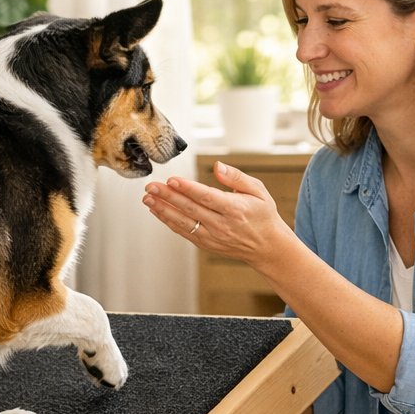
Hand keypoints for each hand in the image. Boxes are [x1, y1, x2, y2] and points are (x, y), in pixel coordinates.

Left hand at [142, 161, 289, 269]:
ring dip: (163, 210)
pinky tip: (157, 211)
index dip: (188, 189)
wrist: (267, 246)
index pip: (207, 197)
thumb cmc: (262, 214)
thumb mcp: (258, 190)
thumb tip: (217, 166)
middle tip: (151, 186)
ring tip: (147, 199)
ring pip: (183, 223)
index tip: (171, 180)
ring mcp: (212, 236)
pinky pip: (184, 232)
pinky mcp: (206, 244)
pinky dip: (168, 221)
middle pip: (190, 209)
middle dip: (168, 197)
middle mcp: (222, 225)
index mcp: (235, 209)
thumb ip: (236, 177)